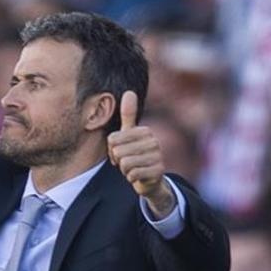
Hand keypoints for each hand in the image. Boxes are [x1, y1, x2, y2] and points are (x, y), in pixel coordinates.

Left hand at [108, 91, 173, 216]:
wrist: (150, 179)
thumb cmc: (135, 154)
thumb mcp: (129, 135)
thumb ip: (128, 115)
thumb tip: (129, 91)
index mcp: (144, 131)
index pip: (112, 139)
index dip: (112, 150)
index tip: (122, 152)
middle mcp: (154, 141)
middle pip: (118, 151)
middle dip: (118, 160)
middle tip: (127, 162)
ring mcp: (158, 156)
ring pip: (125, 163)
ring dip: (125, 170)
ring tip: (133, 168)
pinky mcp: (158, 171)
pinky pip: (132, 174)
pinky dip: (131, 178)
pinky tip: (138, 176)